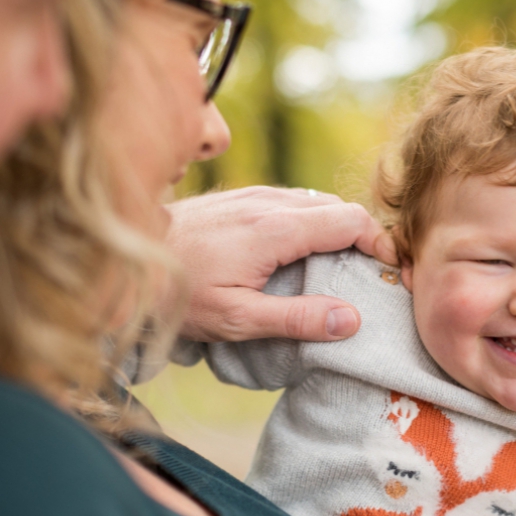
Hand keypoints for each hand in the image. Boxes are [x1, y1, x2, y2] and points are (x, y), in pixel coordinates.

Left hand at [166, 186, 396, 342]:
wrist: (126, 258)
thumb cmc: (178, 295)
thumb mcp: (237, 320)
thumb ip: (297, 319)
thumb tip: (353, 319)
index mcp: (275, 229)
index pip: (350, 220)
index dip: (380, 243)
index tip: (389, 272)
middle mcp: (268, 202)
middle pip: (337, 208)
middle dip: (362, 237)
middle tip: (369, 275)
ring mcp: (251, 195)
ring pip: (313, 202)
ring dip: (334, 229)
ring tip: (338, 267)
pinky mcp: (237, 198)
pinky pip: (288, 201)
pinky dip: (307, 222)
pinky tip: (298, 252)